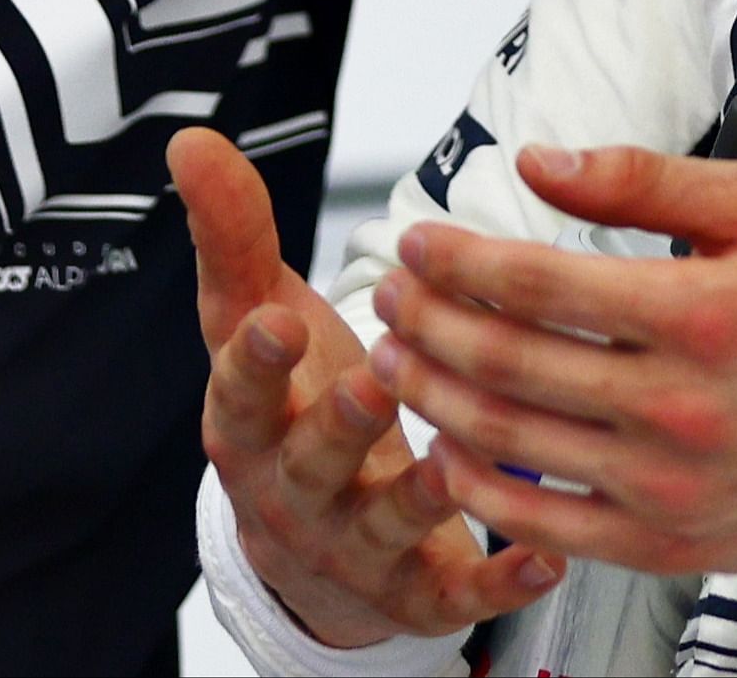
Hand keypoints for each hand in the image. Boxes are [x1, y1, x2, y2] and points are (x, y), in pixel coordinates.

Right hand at [171, 129, 562, 648]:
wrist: (307, 545)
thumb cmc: (290, 405)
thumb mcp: (251, 323)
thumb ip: (231, 234)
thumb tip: (191, 140)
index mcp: (251, 427)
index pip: (242, 395)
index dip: (255, 363)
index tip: (274, 323)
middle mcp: (295, 494)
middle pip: (312, 465)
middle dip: (340, 425)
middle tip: (375, 380)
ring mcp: (354, 549)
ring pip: (384, 527)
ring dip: (419, 496)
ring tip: (453, 464)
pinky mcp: (415, 595)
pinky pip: (456, 595)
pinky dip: (500, 581)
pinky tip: (544, 555)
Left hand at [366, 143, 736, 578]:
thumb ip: (647, 180)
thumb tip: (543, 160)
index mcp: (696, 312)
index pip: (535, 282)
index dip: (457, 260)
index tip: (418, 240)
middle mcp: (674, 404)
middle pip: (507, 362)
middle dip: (427, 322)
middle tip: (390, 294)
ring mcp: (666, 483)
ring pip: (512, 443)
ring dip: (435, 398)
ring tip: (397, 360)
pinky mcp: (667, 542)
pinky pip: (547, 524)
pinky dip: (483, 491)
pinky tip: (448, 453)